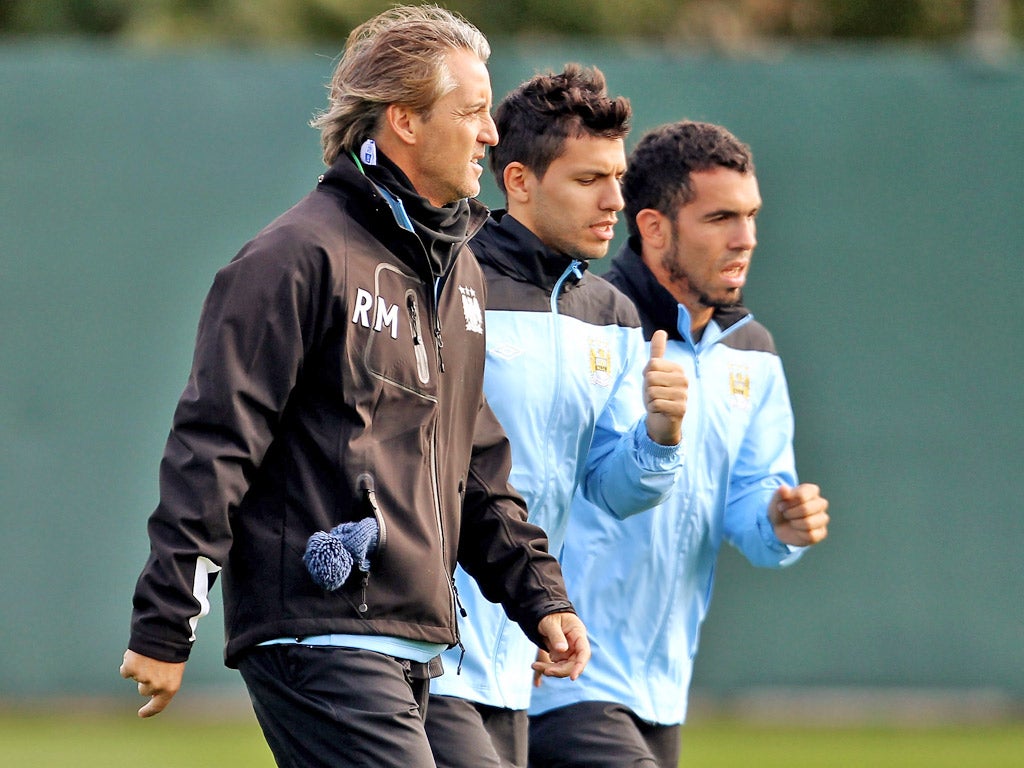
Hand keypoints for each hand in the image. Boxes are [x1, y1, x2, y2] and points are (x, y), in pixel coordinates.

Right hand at [119, 649, 185, 717]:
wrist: (166, 631)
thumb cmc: (173, 648)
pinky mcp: (130, 668)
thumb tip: (151, 689)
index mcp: (170, 687)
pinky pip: (125, 670)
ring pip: (135, 678)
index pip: (159, 705)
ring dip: (139, 669)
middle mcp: (156, 686)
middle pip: (144, 690)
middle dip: (146, 680)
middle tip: (154, 664)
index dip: (149, 710)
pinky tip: (137, 654)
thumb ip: (163, 680)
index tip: (141, 713)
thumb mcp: (174, 667)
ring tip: (148, 655)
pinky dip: (129, 663)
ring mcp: (142, 678)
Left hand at [531, 612, 589, 680]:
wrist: (543, 614)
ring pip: (564, 668)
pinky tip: (536, 665)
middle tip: (545, 670)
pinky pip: (557, 666)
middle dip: (560, 670)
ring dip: (551, 670)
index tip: (573, 678)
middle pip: (573, 664)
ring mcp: (569, 651)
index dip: (580, 666)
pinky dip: (547, 668)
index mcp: (578, 633)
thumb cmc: (548, 614)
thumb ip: (556, 635)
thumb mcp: (550, 623)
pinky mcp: (562, 656)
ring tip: (534, 666)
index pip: (584, 652)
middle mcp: (576, 644)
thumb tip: (562, 650)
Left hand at [643, 330, 687, 445]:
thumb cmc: (657, 394)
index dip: (646, 375)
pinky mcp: (680, 409)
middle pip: (650, 377)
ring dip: (649, 400)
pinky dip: (652, 409)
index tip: (654, 383)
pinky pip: (655, 404)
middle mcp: (684, 380)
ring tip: (658, 403)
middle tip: (655, 395)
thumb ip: (657, 352)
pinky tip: (660, 411)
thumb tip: (660, 331)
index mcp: (678, 369)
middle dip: (647, 389)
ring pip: (652, 392)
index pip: (651, 364)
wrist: (662, 420)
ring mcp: (684, 395)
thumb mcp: (654, 372)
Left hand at [769, 483, 829, 546]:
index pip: (802, 495)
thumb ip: (780, 493)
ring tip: (792, 521)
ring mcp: (823, 518)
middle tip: (786, 514)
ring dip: (795, 524)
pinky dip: (800, 534)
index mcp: (811, 490)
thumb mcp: (776, 500)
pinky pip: (811, 535)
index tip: (781, 505)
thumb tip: (783, 487)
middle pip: (806, 509)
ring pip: (809, 523)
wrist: (779, 526)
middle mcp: (821, 503)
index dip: (788, 502)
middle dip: (790, 513)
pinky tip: (798, 530)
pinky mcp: (822, 532)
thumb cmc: (781, 509)